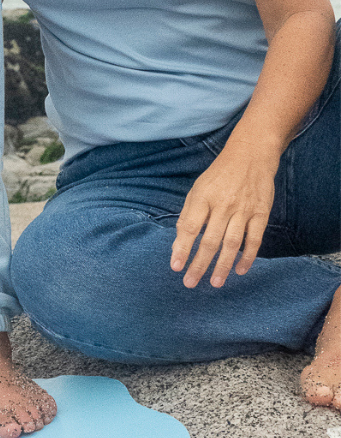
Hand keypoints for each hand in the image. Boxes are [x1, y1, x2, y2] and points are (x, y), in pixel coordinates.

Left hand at [169, 142, 277, 287]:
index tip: (175, 267)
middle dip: (199, 264)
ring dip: (222, 265)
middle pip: (209, 240)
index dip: (182, 248)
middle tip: (190, 283)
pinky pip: (254, 239)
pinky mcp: (261, 213)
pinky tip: (239, 270)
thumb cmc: (219, 176)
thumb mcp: (198, 189)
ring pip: (231, 243)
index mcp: (202, 196)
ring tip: (215, 283)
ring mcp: (243, 209)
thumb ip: (188, 216)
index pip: (189, 227)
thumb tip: (178, 245)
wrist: (250, 155)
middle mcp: (222, 204)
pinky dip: (247, 257)